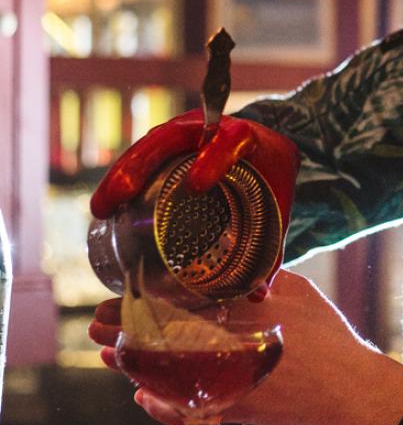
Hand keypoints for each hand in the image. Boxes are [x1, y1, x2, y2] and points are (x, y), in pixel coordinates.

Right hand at [90, 109, 299, 299]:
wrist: (268, 146)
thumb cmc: (272, 175)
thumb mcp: (279, 204)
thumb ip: (272, 245)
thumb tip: (257, 295)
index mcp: (246, 138)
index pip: (231, 140)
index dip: (214, 158)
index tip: (197, 184)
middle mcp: (210, 129)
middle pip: (171, 137)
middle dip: (141, 165)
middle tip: (119, 196)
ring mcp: (184, 134)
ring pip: (149, 145)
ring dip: (121, 173)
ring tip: (101, 207)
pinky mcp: (168, 143)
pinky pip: (141, 155)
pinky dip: (121, 177)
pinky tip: (105, 204)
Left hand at [92, 271, 402, 424]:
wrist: (348, 388)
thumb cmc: (328, 336)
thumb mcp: (298, 290)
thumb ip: (261, 276)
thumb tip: (235, 265)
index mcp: (236, 312)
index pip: (172, 302)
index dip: (139, 299)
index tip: (114, 295)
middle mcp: (223, 346)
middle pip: (159, 335)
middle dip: (124, 329)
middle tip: (97, 323)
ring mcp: (223, 381)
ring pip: (163, 373)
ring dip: (133, 364)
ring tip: (109, 355)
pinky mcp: (230, 410)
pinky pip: (184, 409)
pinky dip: (160, 405)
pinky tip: (144, 397)